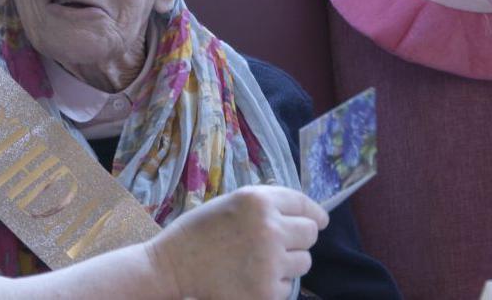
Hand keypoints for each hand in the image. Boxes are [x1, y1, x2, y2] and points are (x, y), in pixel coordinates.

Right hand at [146, 186, 328, 299]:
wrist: (172, 266)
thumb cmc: (199, 231)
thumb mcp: (232, 203)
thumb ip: (265, 204)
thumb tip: (304, 214)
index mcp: (258, 201)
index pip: (303, 204)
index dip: (314, 213)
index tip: (319, 220)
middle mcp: (269, 229)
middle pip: (309, 233)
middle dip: (299, 238)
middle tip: (277, 244)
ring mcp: (271, 262)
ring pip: (304, 262)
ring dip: (287, 262)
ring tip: (258, 262)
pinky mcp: (268, 292)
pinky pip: (288, 286)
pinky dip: (274, 284)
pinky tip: (249, 278)